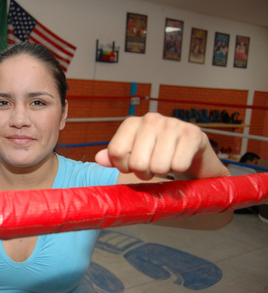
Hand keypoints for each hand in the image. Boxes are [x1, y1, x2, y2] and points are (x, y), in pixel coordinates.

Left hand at [95, 113, 226, 180]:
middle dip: (144, 173)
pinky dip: (179, 169)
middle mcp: (151, 119)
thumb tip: (99, 158)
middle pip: (137, 162)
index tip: (131, 166)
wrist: (192, 153)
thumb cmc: (157, 155)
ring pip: (158, 166)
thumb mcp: (132, 155)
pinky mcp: (193, 133)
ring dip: (163, 172)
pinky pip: (179, 164)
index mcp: (132, 123)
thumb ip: (114, 157)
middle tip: (151, 168)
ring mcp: (173, 124)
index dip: (123, 167)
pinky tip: (180, 160)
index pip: (116, 152)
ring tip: (166, 163)